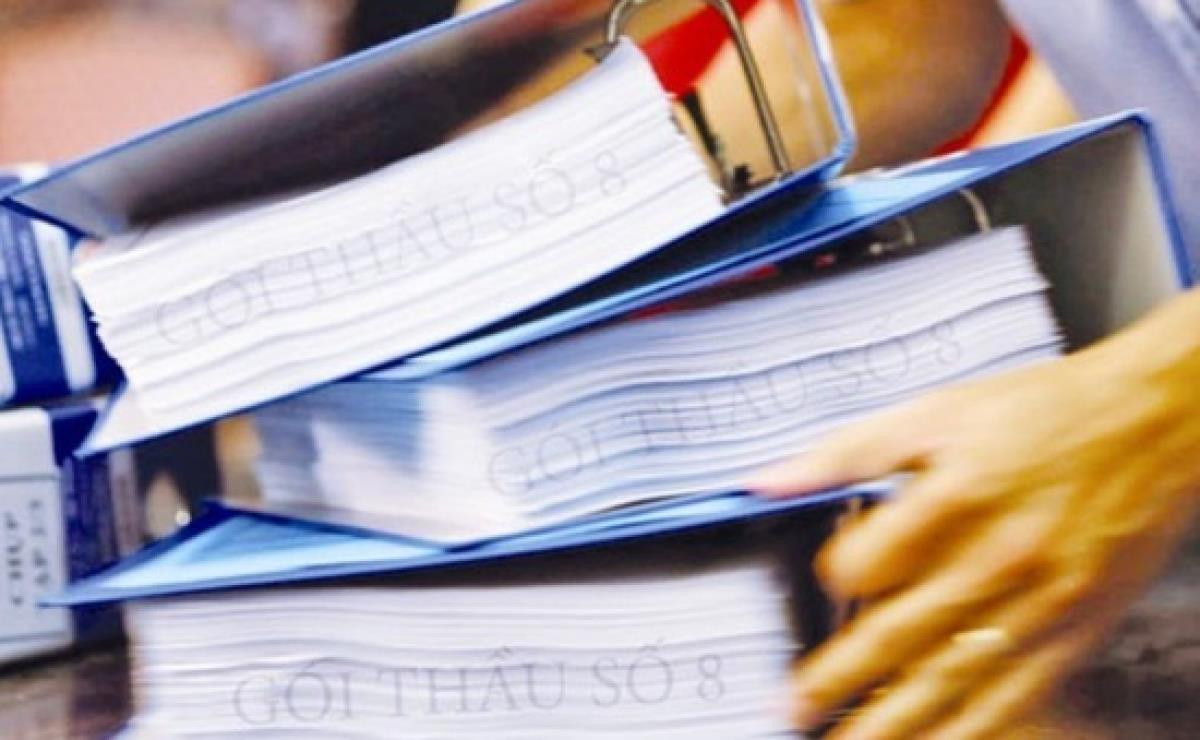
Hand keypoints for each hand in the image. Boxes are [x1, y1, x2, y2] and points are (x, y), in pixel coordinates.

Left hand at [748, 294, 1199, 738]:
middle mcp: (995, 557)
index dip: (835, 575)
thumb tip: (771, 480)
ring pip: (955, 676)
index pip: (868, 563)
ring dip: (897, 720)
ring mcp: (1039, 602)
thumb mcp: (937, 411)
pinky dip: (974, 726)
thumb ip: (847, 450)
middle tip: (793, 710)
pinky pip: (1017, 692)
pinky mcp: (1075, 628)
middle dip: (840, 679)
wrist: (1155, 423)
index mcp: (955, 497)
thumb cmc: (1044, 414)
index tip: (829, 580)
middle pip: (902, 634)